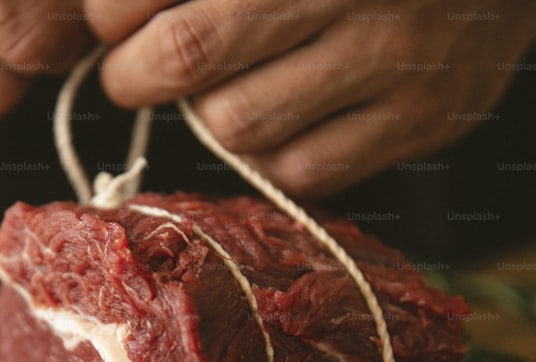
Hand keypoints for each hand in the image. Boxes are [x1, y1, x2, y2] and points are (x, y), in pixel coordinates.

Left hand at [86, 0, 535, 195]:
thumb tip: (112, 14)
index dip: (112, 15)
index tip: (113, 22)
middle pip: (188, 54)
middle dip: (135, 74)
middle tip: (134, 70)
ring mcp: (395, 59)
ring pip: (238, 126)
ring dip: (210, 114)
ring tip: (226, 88)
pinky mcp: (423, 120)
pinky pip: (302, 172)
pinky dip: (273, 153)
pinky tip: (285, 118)